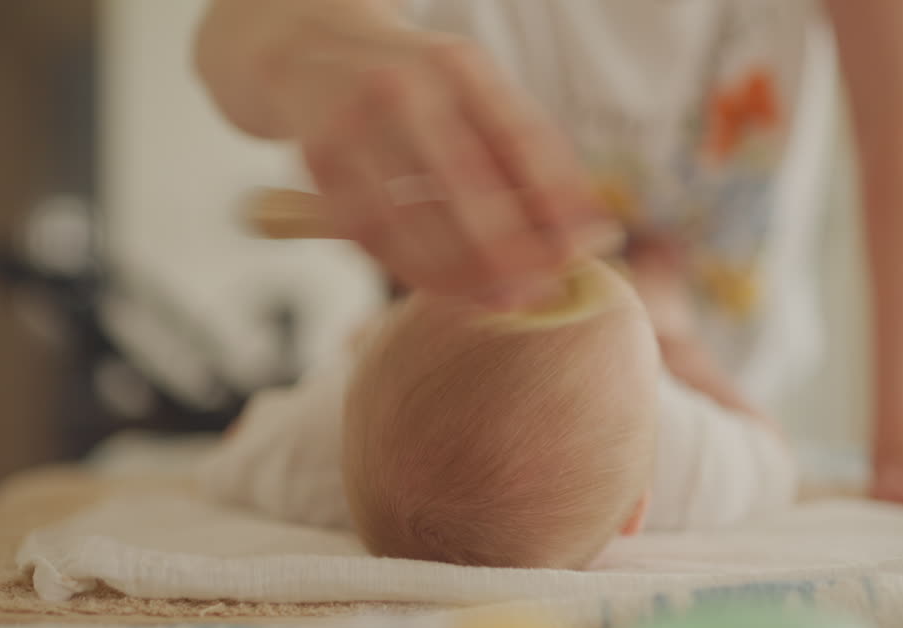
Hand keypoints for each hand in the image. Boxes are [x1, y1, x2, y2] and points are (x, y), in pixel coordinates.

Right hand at [199, 3, 601, 307]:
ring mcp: (356, 124)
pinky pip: (374, 235)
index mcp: (459, 65)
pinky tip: (448, 287)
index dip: (560, 197)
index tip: (593, 243)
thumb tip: (585, 231)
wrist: (309, 51)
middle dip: (512, 247)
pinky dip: (414, 269)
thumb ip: (522, 152)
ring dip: (463, 271)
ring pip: (415, 219)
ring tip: (502, 300)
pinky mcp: (320, 163)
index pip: (520, 134)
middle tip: (543, 289)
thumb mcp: (471, 94)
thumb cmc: (414, 87)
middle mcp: (406, 86)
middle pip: (468, 181)